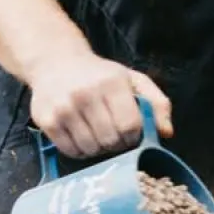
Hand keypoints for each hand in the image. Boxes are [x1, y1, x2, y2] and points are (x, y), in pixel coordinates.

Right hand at [29, 51, 172, 159]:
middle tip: (112, 135)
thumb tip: (167, 133)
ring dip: (97, 148)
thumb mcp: (133, 80)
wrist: (56, 62)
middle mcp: (85, 94)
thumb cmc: (100, 75)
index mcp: (111, 82)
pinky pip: (70, 151)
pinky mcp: (46, 120)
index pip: (130, 126)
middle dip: (116, 144)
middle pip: (110, 140)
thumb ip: (157, 103)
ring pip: (90, 149)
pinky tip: (81, 135)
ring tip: (96, 133)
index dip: (134, 136)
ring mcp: (63, 108)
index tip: (130, 133)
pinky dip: (79, 150)